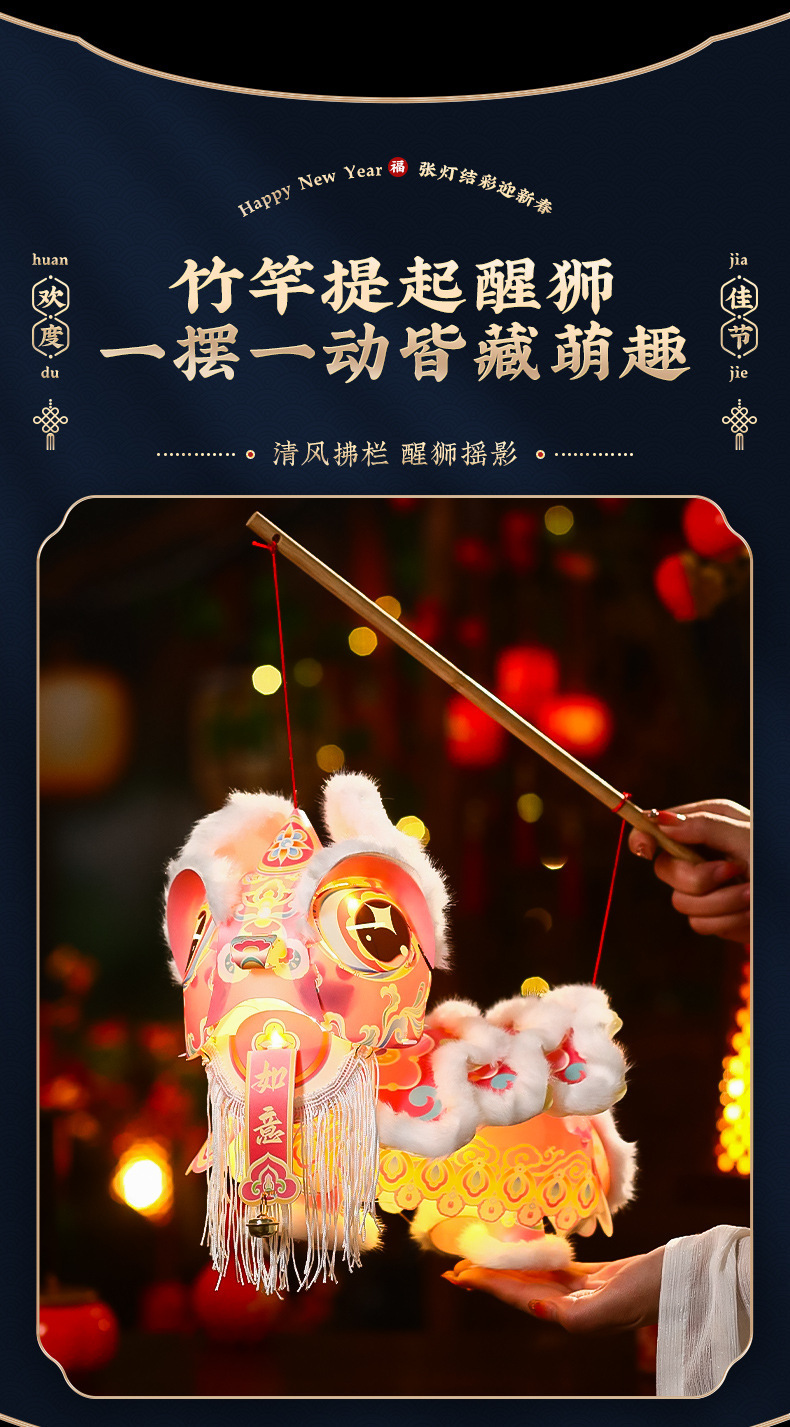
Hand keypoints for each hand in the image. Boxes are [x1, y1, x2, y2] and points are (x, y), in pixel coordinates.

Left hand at [444, 1247, 665, 1333]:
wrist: (690, 1279)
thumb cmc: (655, 1290)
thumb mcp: (615, 1305)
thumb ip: (576, 1314)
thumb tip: (536, 1307)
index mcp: (575, 1316)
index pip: (521, 1297)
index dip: (490, 1286)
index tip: (460, 1274)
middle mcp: (575, 1307)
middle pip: (522, 1290)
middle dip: (490, 1279)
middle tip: (457, 1267)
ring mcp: (586, 1293)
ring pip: (537, 1279)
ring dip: (509, 1269)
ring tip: (482, 1259)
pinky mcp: (599, 1279)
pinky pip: (558, 1270)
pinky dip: (539, 1262)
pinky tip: (525, 1252)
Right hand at [628, 799, 749, 943]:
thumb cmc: (778, 859)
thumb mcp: (746, 836)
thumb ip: (703, 826)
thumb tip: (660, 821)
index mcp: (707, 825)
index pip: (658, 829)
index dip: (644, 837)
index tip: (643, 848)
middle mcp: (703, 855)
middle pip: (665, 870)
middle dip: (698, 879)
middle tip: (732, 872)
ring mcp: (709, 888)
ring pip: (682, 904)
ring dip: (722, 903)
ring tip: (753, 896)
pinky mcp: (716, 917)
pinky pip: (702, 925)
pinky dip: (729, 921)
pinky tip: (751, 914)